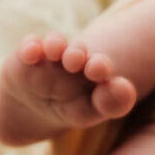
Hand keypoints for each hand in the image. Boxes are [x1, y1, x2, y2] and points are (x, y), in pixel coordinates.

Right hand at [0, 32, 139, 145]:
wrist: (33, 109)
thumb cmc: (69, 108)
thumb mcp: (89, 112)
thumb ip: (111, 104)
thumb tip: (126, 89)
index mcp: (94, 71)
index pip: (100, 65)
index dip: (101, 66)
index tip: (101, 73)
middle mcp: (74, 58)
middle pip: (78, 51)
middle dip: (78, 53)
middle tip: (78, 61)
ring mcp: (50, 56)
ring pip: (55, 43)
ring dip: (56, 44)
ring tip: (56, 51)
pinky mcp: (27, 55)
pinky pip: (30, 46)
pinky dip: (31, 47)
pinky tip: (32, 52)